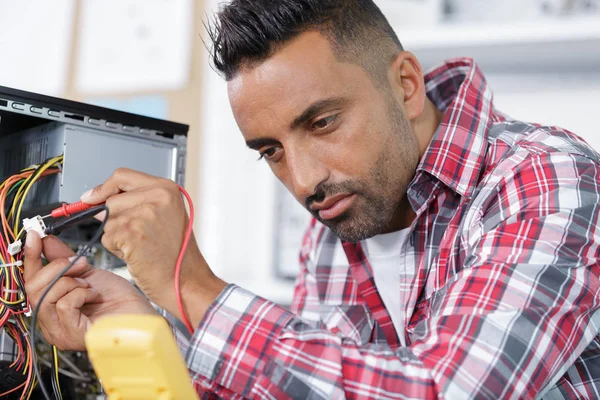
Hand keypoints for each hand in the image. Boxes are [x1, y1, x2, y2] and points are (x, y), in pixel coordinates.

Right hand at [24, 232, 156, 350]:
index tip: (35, 236)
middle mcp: (52, 323)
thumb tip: (46, 241)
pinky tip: (94, 296)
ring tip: (89, 285)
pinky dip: (80, 294)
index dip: (31, 256)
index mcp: (52, 309)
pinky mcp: (72, 335)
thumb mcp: (89, 274)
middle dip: (58, 268)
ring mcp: (60, 332)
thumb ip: (65, 260)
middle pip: (33, 288)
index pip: (29, 281)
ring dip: (71, 281)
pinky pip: (63, 305)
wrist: (143, 316)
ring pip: (45, 295)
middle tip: (80, 264)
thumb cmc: (122, 303)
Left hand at [80, 168, 226, 327]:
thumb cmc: (176, 253)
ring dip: (117, 236)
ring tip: (141, 245)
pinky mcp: (133, 232)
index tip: (92, 197)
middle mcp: (157, 197)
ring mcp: (145, 214)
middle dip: (114, 219)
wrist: (186, 279)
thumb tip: (96, 199)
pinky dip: (117, 249)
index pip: (122, 176)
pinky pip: (108, 237)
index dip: (103, 188)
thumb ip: (136, 200)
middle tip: (138, 235)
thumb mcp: (165, 215)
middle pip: (110, 199)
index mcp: (166, 188)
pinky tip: (137, 254)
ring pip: (107, 220)